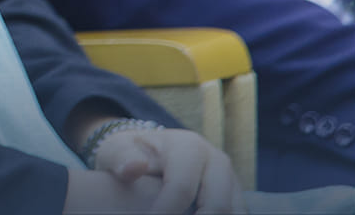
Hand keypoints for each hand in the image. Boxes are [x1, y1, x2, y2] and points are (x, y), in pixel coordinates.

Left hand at [96, 127, 243, 214]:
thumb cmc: (131, 152)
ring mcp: (231, 179)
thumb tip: (134, 167)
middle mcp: (217, 160)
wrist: (149, 151)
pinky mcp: (236, 196)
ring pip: (235, 213)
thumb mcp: (119, 150)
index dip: (165, 212)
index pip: (182, 188)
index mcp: (188, 146)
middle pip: (218, 205)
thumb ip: (122, 159)